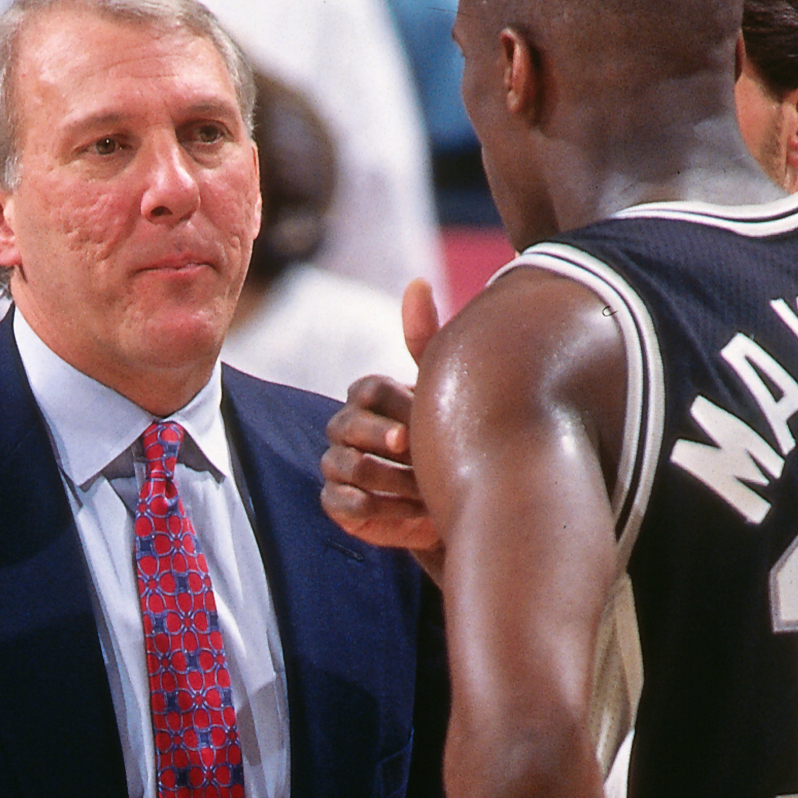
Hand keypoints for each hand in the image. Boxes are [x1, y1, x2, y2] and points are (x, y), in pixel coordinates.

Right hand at [320, 281, 442, 566]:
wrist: (458, 503)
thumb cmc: (450, 442)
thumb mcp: (444, 393)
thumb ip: (425, 342)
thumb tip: (416, 283)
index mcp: (373, 399)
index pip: (365, 391)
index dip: (389, 408)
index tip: (415, 428)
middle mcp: (350, 430)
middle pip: (345, 426)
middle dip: (377, 440)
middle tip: (411, 451)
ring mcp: (341, 467)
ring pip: (341, 464)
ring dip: (382, 477)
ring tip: (420, 489)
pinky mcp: (342, 505)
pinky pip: (338, 503)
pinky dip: (371, 509)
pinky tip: (408, 515)